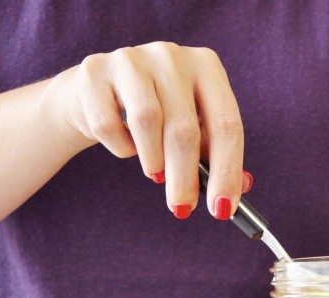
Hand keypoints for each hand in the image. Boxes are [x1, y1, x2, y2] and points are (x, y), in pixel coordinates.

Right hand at [46, 42, 252, 219]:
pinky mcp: (94, 71)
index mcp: (207, 66)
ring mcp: (131, 59)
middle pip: (184, 128)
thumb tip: (234, 194)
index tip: (222, 208)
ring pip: (147, 122)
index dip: (227, 170)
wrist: (97, 93)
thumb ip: (215, 158)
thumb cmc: (157, 115)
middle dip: (185, 178)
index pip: (227, 123)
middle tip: (182, 208)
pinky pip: (108, 124)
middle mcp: (172, 56)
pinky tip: (126, 145)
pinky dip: (120, 147)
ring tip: (155, 173)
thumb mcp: (192, 130)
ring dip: (153, 161)